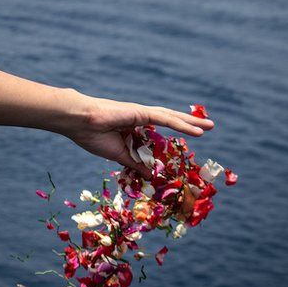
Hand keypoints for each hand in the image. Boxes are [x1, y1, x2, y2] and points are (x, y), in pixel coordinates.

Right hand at [60, 93, 214, 176]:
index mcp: (133, 127)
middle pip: (170, 120)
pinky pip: (165, 119)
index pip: (158, 130)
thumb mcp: (119, 155)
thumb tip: (150, 175)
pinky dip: (180, 124)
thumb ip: (136, 163)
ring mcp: (141, 113)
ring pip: (171, 118)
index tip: (184, 138)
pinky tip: (195, 128)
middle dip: (189, 124)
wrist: (78, 123)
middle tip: (207, 127)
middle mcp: (140, 118)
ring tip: (209, 126)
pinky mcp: (141, 112)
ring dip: (191, 123)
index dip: (172, 132)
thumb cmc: (92, 137)